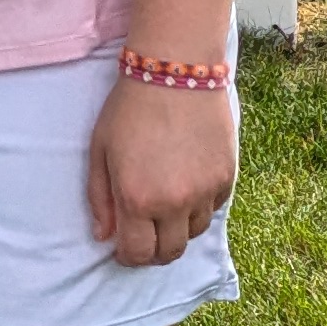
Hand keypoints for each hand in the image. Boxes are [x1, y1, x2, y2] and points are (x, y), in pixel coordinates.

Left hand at [85, 74, 234, 267]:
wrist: (175, 68)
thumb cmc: (130, 107)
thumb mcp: (100, 149)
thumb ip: (99, 197)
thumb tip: (104, 236)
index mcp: (137, 199)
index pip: (137, 253)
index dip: (128, 257)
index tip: (125, 248)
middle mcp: (174, 202)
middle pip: (170, 252)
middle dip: (154, 250)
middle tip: (146, 233)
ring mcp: (205, 191)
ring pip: (194, 232)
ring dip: (178, 226)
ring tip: (167, 202)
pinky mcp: (227, 176)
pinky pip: (215, 206)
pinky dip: (202, 204)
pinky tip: (189, 182)